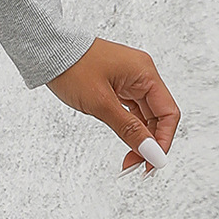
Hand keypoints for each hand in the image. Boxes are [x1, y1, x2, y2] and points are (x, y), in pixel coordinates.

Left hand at [46, 37, 180, 172]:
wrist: (49, 51)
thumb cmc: (73, 68)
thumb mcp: (101, 103)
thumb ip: (128, 129)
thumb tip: (150, 152)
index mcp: (145, 74)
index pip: (168, 113)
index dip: (163, 141)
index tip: (151, 164)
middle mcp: (142, 76)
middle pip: (158, 117)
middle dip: (150, 144)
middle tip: (134, 168)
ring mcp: (130, 81)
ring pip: (145, 116)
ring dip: (139, 139)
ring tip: (128, 162)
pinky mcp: (118, 86)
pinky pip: (132, 111)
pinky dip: (130, 129)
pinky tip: (125, 143)